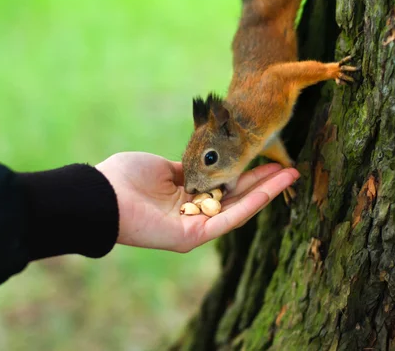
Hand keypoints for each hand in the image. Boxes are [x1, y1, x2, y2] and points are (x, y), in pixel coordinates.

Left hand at [95, 152, 298, 252]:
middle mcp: (195, 212)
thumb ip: (189, 167)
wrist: (103, 194)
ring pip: (239, 209)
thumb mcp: (165, 166)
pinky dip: (252, 204)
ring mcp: (196, 226)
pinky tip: (271, 188)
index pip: (225, 185)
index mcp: (187, 195)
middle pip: (237, 197)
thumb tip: (206, 163)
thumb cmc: (125, 177)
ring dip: (266, 192)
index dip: (248, 172)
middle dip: (264, 181)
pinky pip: (229, 220)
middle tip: (291, 167)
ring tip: (290, 174)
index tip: (269, 157)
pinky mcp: (193, 237)